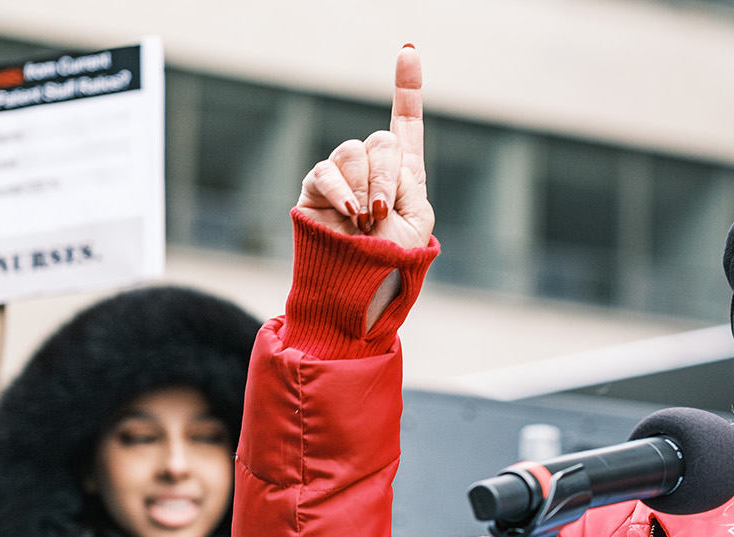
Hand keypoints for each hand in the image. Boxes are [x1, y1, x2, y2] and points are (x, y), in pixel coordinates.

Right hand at [297, 45, 431, 248]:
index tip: (408, 51)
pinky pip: (326, 171)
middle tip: (382, 211)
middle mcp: (371, 169)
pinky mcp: (315, 188)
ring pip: (353, 152)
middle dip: (388, 177)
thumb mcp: (418, 220)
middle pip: (381, 140)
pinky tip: (350, 213)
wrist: (361, 288)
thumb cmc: (392, 260)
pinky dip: (342, 191)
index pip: (406, 123)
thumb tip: (377, 163)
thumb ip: (408, 182)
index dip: (407, 87)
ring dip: (365, 188)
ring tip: (365, 220)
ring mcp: (342, 177)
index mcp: (404, 174)